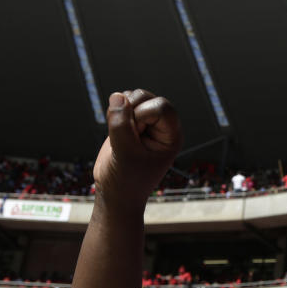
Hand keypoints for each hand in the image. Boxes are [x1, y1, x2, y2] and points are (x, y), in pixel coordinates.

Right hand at [93, 90, 182, 211]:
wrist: (115, 192)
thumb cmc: (127, 179)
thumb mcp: (124, 153)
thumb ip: (121, 124)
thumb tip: (118, 95)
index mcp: (172, 136)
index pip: (161, 107)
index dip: (143, 115)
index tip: (135, 137)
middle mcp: (163, 126)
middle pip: (147, 97)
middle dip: (130, 110)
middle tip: (126, 136)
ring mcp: (147, 122)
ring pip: (134, 96)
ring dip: (121, 109)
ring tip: (119, 135)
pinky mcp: (131, 122)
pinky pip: (123, 101)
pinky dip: (114, 111)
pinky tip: (114, 131)